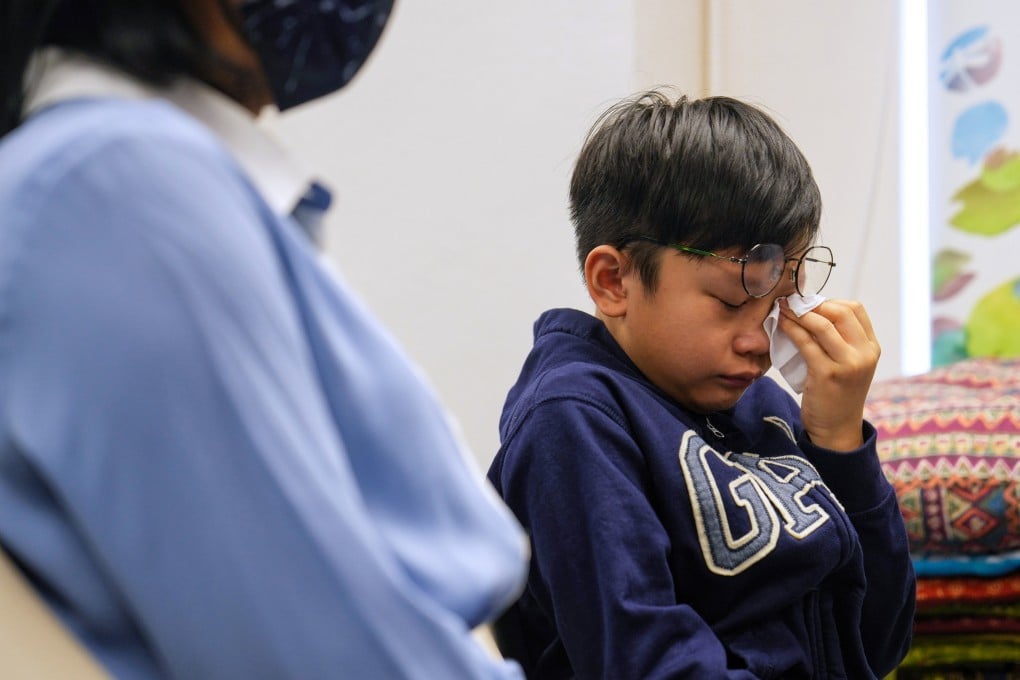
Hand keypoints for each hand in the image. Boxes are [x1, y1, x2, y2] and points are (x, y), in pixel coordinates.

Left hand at [777, 298, 879, 450]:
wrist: (837, 428)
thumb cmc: (836, 393)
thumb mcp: (848, 363)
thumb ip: (839, 339)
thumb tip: (810, 310)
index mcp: (872, 347)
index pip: (855, 309)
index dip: (830, 301)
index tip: (809, 303)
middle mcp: (864, 353)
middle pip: (840, 312)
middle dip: (813, 304)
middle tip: (792, 303)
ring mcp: (848, 364)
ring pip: (822, 325)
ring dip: (799, 313)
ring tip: (783, 310)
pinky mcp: (828, 374)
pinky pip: (806, 342)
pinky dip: (792, 329)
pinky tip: (782, 325)